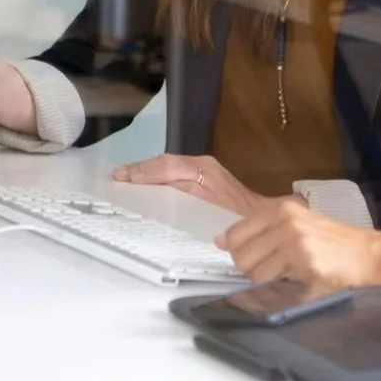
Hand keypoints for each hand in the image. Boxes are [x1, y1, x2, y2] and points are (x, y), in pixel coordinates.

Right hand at [112, 154, 272, 215]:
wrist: (263, 217)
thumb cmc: (238, 219)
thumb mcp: (210, 212)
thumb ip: (184, 200)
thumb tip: (157, 193)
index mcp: (203, 171)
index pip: (167, 167)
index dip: (144, 172)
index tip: (124, 178)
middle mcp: (201, 164)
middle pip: (164, 161)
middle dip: (140, 168)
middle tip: (117, 176)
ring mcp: (203, 167)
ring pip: (168, 163)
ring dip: (146, 170)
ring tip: (124, 177)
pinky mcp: (203, 173)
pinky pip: (174, 169)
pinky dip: (156, 173)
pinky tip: (144, 181)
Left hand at [215, 199, 380, 288]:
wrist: (367, 254)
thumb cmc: (332, 243)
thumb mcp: (296, 226)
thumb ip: (259, 230)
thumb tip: (221, 240)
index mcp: (280, 209)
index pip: (235, 232)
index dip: (237, 251)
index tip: (250, 258)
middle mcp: (285, 220)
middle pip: (239, 253)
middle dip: (249, 268)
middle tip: (273, 269)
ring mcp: (294, 239)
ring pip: (252, 268)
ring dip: (264, 278)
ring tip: (286, 273)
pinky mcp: (303, 260)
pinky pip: (270, 278)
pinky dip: (279, 283)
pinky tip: (298, 276)